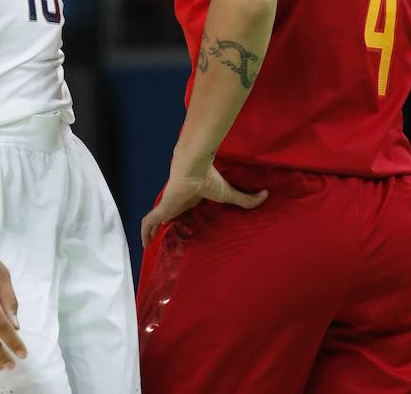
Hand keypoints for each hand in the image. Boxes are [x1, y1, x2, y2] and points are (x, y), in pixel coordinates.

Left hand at [141, 165, 267, 246]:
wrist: (194, 167)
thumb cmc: (209, 178)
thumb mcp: (229, 193)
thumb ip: (246, 199)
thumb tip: (266, 196)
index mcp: (190, 198)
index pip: (182, 208)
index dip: (179, 216)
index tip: (180, 225)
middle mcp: (177, 202)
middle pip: (167, 215)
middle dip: (164, 225)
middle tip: (165, 238)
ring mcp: (167, 205)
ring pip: (155, 220)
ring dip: (152, 230)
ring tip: (150, 243)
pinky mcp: (161, 209)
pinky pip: (148, 222)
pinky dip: (145, 232)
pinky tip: (145, 243)